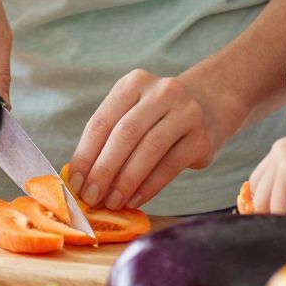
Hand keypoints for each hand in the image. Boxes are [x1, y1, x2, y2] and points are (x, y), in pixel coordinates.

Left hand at [69, 71, 227, 210]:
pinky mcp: (201, 138)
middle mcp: (161, 92)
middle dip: (103, 170)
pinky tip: (134, 200)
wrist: (210, 106)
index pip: (102, 121)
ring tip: (112, 202)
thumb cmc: (159, 116)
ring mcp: (185, 113)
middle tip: (91, 196)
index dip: (85, 154)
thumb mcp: (134, 111)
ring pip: (148, 150)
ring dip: (126, 181)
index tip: (75, 183)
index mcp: (134, 83)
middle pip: (125, 134)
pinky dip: (149, 186)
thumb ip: (110, 138)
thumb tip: (82, 179)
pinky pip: (170, 166)